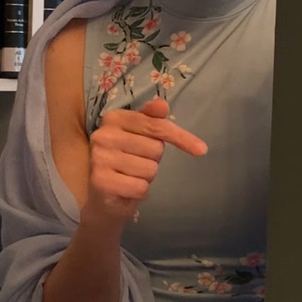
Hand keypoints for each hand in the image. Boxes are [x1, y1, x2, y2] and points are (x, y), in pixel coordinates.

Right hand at [84, 98, 206, 224]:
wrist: (103, 196)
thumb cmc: (127, 160)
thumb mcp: (141, 136)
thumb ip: (153, 120)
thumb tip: (162, 105)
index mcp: (114, 117)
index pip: (157, 126)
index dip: (181, 138)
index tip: (201, 149)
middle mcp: (104, 135)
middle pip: (156, 149)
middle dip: (153, 159)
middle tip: (136, 162)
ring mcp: (100, 158)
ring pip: (150, 169)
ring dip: (146, 177)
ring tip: (130, 175)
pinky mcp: (101, 181)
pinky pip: (140, 187)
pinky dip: (139, 191)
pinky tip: (126, 188)